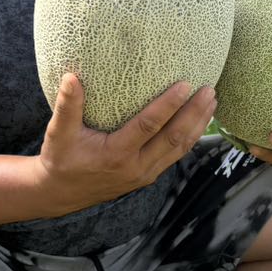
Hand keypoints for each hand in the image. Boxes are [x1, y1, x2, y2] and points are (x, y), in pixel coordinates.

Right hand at [35, 73, 215, 214]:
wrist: (62, 193)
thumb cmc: (60, 159)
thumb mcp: (59, 133)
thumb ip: (67, 106)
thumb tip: (71, 76)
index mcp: (116, 154)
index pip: (149, 126)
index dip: (169, 105)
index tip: (185, 84)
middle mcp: (135, 166)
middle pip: (174, 138)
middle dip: (194, 113)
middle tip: (209, 89)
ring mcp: (145, 173)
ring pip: (179, 148)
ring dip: (198, 124)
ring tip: (212, 101)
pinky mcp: (148, 175)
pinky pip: (175, 154)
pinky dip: (191, 137)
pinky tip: (200, 119)